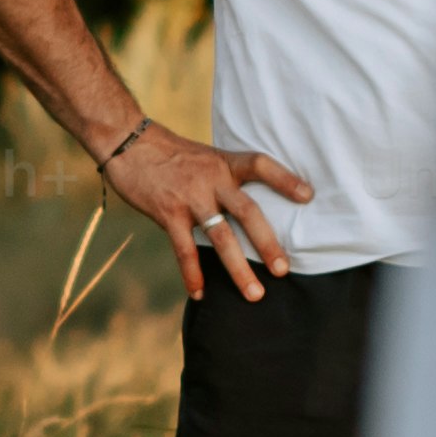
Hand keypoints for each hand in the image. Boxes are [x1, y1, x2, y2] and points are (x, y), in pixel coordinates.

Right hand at [98, 121, 318, 299]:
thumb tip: (246, 209)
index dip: (285, 179)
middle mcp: (212, 179)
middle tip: (283, 270)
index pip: (260, 165)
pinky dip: (192, 273)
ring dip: (238, 268)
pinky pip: (184, 248)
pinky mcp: (167, 212)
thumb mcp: (204, 157)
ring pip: (221, 236)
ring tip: (254, 294)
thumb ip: (224, 180)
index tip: (308, 196)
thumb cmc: (169, 153)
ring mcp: (190, 197)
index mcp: (224, 163)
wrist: (127, 141)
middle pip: (247, 211)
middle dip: (267, 242)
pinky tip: (200, 293)